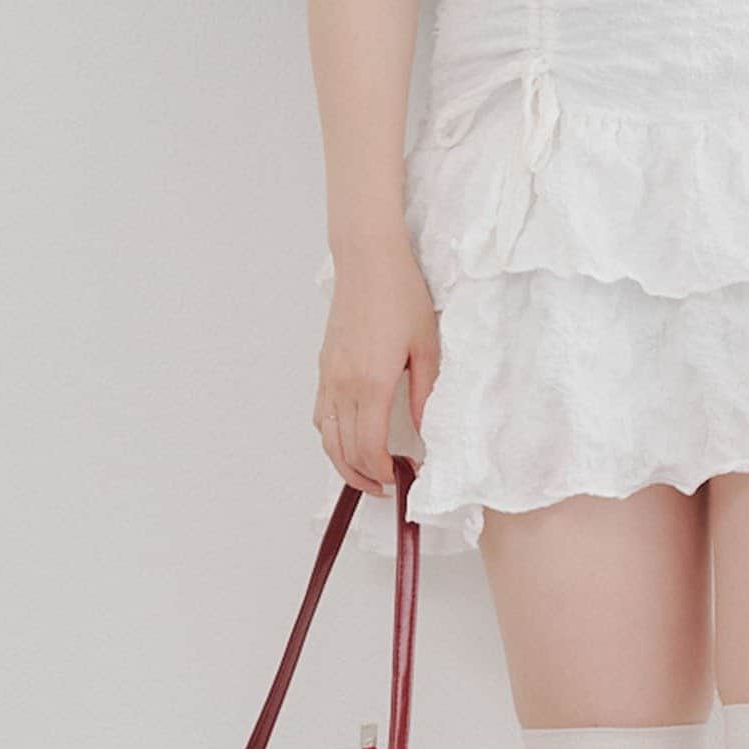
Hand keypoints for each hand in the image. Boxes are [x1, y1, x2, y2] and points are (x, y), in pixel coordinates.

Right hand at [314, 228, 439, 496]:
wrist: (368, 261)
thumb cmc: (402, 296)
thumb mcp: (427, 346)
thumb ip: (425, 393)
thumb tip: (427, 432)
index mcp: (371, 383)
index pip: (369, 447)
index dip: (383, 471)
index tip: (402, 478)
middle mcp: (343, 385)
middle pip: (343, 450)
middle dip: (363, 477)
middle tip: (387, 488)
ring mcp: (328, 376)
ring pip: (326, 437)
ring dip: (344, 463)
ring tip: (368, 474)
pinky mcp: (324, 366)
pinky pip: (321, 414)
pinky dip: (331, 437)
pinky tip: (349, 438)